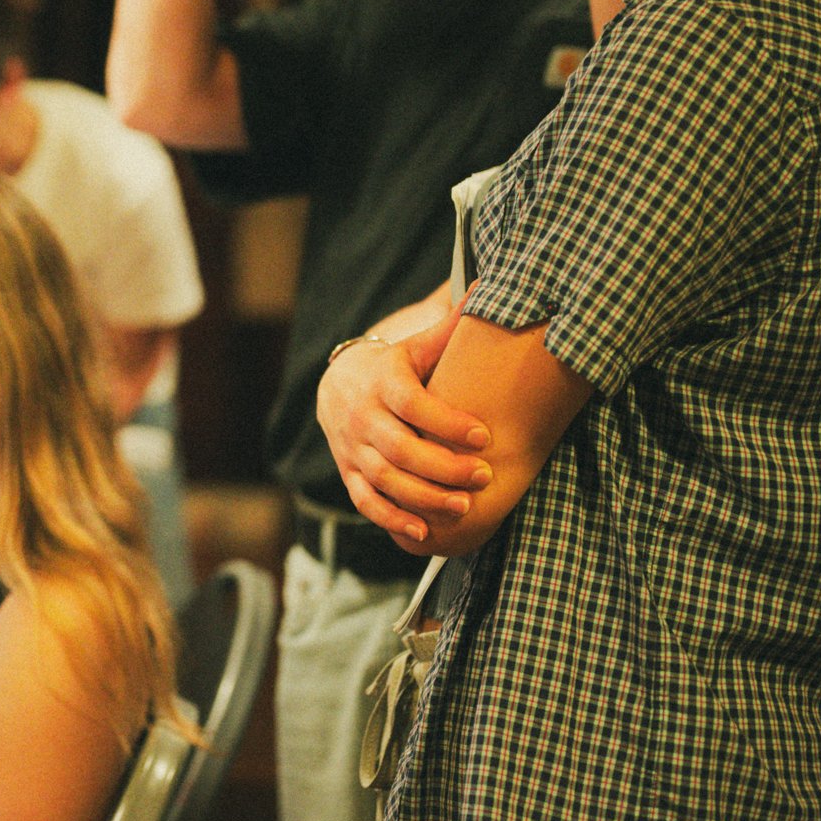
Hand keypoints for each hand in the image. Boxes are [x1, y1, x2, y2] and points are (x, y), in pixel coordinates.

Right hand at [315, 308, 492, 543]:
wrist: (337, 384)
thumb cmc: (393, 366)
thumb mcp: (415, 346)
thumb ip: (449, 329)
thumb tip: (483, 288)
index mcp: (382, 381)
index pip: (414, 405)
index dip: (447, 423)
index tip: (483, 436)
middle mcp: (362, 416)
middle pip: (401, 449)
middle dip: (443, 467)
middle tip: (483, 477)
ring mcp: (352, 448)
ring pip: (386, 479)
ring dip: (425, 497)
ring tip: (464, 507)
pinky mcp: (348, 472)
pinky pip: (366, 502)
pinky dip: (393, 519)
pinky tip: (425, 531)